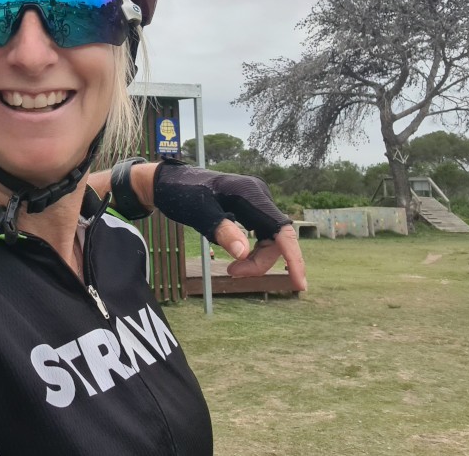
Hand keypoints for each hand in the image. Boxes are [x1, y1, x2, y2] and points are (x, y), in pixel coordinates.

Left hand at [150, 161, 307, 290]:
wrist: (168, 183)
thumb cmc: (182, 195)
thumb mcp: (199, 215)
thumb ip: (222, 231)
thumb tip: (243, 253)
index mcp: (251, 193)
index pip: (282, 229)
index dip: (293, 257)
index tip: (299, 284)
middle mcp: (259, 195)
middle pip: (275, 238)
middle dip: (258, 262)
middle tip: (231, 274)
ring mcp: (256, 201)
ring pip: (268, 239)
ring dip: (254, 258)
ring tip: (230, 269)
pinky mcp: (250, 208)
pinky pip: (260, 234)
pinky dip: (250, 249)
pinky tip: (234, 254)